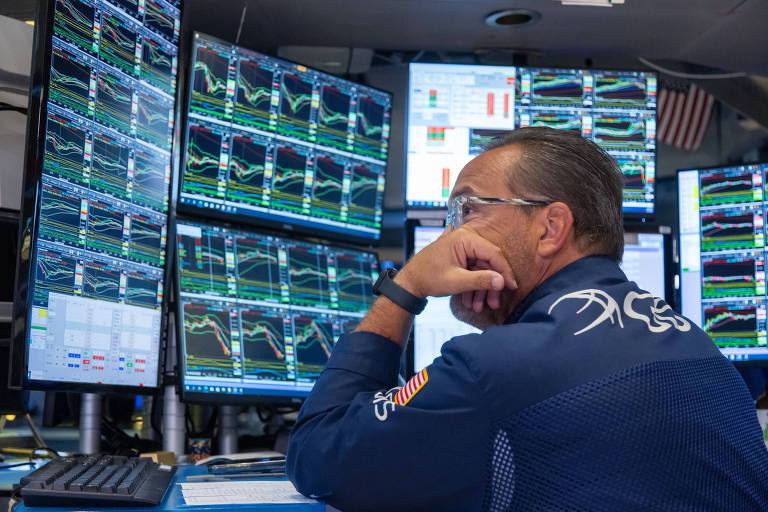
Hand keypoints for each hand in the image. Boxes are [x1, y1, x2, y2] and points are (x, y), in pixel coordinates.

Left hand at [395, 225, 517, 307]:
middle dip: (491, 285)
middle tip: (494, 302)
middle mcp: (465, 240)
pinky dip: (473, 285)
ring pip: (481, 269)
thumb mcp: (457, 281)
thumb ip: (481, 280)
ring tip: (478, 307)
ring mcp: (462, 248)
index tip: (511, 286)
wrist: (410, 282)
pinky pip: (473, 270)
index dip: (504, 271)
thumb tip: (502, 281)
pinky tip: (470, 300)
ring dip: (481, 289)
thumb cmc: (428, 277)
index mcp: (465, 239)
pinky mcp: (459, 257)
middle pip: (488, 263)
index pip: (494, 253)